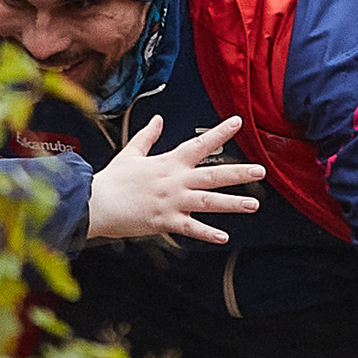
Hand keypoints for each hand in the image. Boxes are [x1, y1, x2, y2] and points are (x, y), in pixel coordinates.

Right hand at [87, 115, 267, 244]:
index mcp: (168, 163)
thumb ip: (147, 137)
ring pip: (209, 202)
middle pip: (213, 175)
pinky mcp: (165, 221)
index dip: (220, 133)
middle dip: (238, 173)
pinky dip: (207, 234)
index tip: (238, 122)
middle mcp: (175, 181)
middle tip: (260, 171)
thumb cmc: (112, 179)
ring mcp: (172, 202)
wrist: (96, 203)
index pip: (199, 144)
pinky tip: (224, 238)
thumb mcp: (130, 154)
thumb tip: (157, 119)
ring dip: (232, 204)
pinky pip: (191, 229)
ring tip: (254, 204)